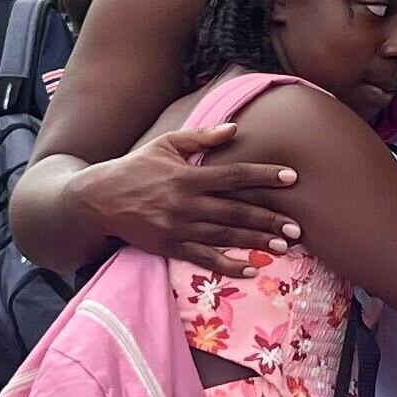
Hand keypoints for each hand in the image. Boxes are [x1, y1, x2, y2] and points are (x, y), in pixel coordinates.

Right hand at [74, 123, 300, 274]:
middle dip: (269, 218)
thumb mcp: (165, 145)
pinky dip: (229, 265)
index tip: (292, 178)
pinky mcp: (170, 247)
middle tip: (298, 226)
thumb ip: (201, 138)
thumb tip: (235, 128)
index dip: (264, 176)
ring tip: (284, 245)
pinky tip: (252, 269)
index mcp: (188, 176)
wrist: (98, 199)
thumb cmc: (135, 167)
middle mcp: (186, 203)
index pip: (235, 176)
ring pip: (226, 236)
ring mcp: (178, 228)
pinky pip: (205, 259)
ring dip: (256, 241)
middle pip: (236, 210)